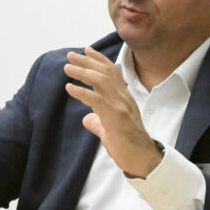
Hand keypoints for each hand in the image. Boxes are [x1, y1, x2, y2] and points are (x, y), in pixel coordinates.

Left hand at [64, 47, 161, 177]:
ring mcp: (120, 106)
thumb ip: (98, 121)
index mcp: (124, 97)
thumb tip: (87, 119)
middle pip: (104, 72)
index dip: (99, 59)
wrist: (142, 159)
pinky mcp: (115, 117)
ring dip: (82, 72)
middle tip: (70, 56)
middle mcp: (123, 97)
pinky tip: (69, 88)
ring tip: (67, 68)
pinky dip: (81, 92)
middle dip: (86, 61)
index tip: (86, 50)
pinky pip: (96, 100)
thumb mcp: (110, 130)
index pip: (113, 72)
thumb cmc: (128, 145)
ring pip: (100, 81)